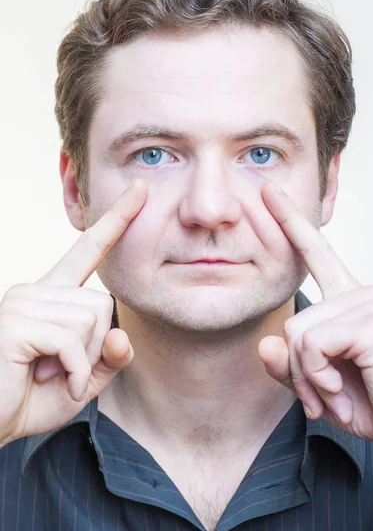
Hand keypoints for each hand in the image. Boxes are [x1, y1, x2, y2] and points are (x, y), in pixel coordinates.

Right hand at [0, 178, 146, 446]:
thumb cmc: (31, 400)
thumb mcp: (84, 379)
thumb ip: (109, 356)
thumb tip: (121, 334)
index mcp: (53, 295)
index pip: (89, 249)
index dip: (117, 220)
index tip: (139, 189)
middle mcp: (35, 289)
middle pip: (102, 303)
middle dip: (95, 346)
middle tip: (64, 369)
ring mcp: (22, 301)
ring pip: (91, 320)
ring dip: (82, 361)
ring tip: (50, 374)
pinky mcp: (16, 321)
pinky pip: (72, 340)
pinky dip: (73, 371)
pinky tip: (50, 380)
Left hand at [258, 181, 372, 447]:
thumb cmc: (366, 402)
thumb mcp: (315, 384)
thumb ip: (288, 365)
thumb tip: (264, 345)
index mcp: (346, 298)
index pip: (314, 251)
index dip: (290, 221)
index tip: (269, 190)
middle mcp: (360, 293)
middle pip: (292, 322)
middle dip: (298, 368)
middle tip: (324, 392)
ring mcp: (369, 304)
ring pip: (297, 335)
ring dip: (308, 376)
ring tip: (336, 392)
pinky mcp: (372, 324)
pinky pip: (312, 345)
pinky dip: (318, 377)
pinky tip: (343, 389)